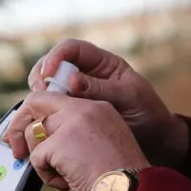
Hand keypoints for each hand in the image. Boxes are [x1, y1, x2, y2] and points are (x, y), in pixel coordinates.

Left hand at [6, 92, 149, 190]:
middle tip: (15, 149)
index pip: (54, 97)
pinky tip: (67, 182)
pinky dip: (47, 176)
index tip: (27, 129)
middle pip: (34, 102)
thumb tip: (44, 141)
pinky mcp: (60, 141)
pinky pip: (36, 158)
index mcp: (96, 107)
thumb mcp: (101, 145)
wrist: (132, 190)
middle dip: (18, 126)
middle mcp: (83, 108)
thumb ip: (75, 134)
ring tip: (63, 175)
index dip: (35, 113)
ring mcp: (71, 122)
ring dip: (41, 160)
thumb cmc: (119, 179)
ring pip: (32, 134)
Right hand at [26, 39, 188, 167]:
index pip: (71, 49)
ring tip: (35, 112)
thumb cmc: (148, 113)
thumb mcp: (129, 97)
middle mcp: (84, 76)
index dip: (55, 57)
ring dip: (36, 98)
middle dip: (40, 78)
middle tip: (37, 95)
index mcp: (101, 63)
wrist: (155, 141)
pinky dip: (40, 116)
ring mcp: (75, 96)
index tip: (48, 75)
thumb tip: (71, 81)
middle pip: (51, 66)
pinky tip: (37, 126)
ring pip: (46, 89)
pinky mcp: (70, 115)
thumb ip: (101, 88)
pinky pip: (49, 111)